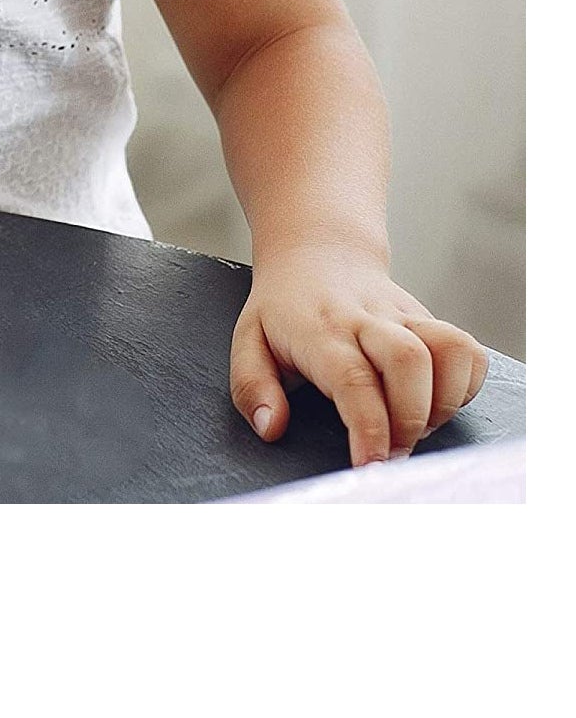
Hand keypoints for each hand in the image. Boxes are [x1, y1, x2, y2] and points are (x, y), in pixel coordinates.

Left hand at [229, 239, 489, 465]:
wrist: (317, 251)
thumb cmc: (283, 308)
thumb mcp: (249, 341)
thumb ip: (252, 387)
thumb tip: (272, 428)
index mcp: (320, 330)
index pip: (353, 379)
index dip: (369, 428)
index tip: (369, 466)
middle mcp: (367, 318)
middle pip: (409, 360)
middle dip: (410, 419)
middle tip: (391, 450)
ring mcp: (404, 315)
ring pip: (448, 349)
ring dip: (443, 403)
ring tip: (414, 426)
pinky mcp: (429, 318)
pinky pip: (467, 350)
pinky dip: (464, 385)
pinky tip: (434, 402)